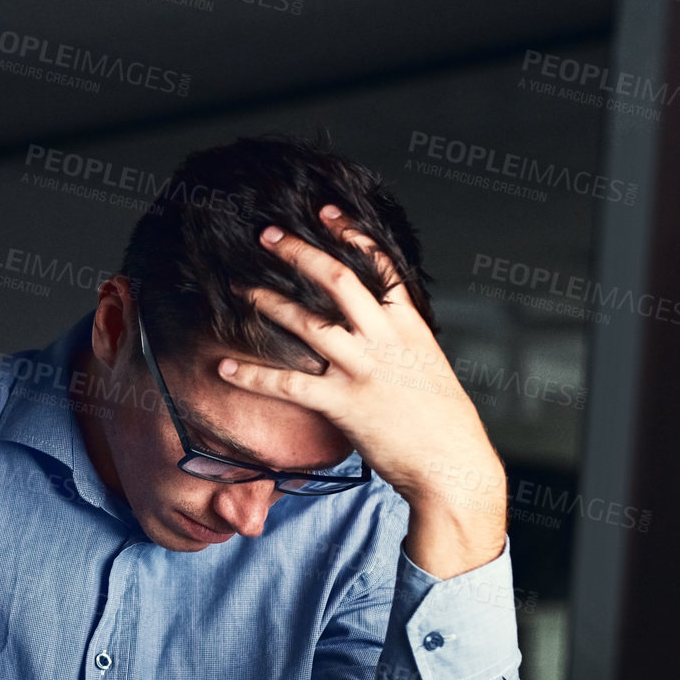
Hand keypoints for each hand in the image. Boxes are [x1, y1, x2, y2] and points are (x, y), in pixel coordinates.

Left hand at [214, 205, 505, 577]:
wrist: (453, 466)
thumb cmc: (445, 425)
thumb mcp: (430, 370)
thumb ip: (403, 346)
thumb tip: (382, 333)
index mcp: (410, 327)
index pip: (381, 266)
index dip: (352, 234)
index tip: (326, 213)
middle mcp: (385, 339)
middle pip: (337, 280)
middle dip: (300, 253)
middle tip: (269, 236)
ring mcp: (363, 369)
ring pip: (307, 322)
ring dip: (269, 303)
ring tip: (240, 289)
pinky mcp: (343, 403)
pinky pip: (288, 384)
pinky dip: (253, 376)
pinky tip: (225, 368)